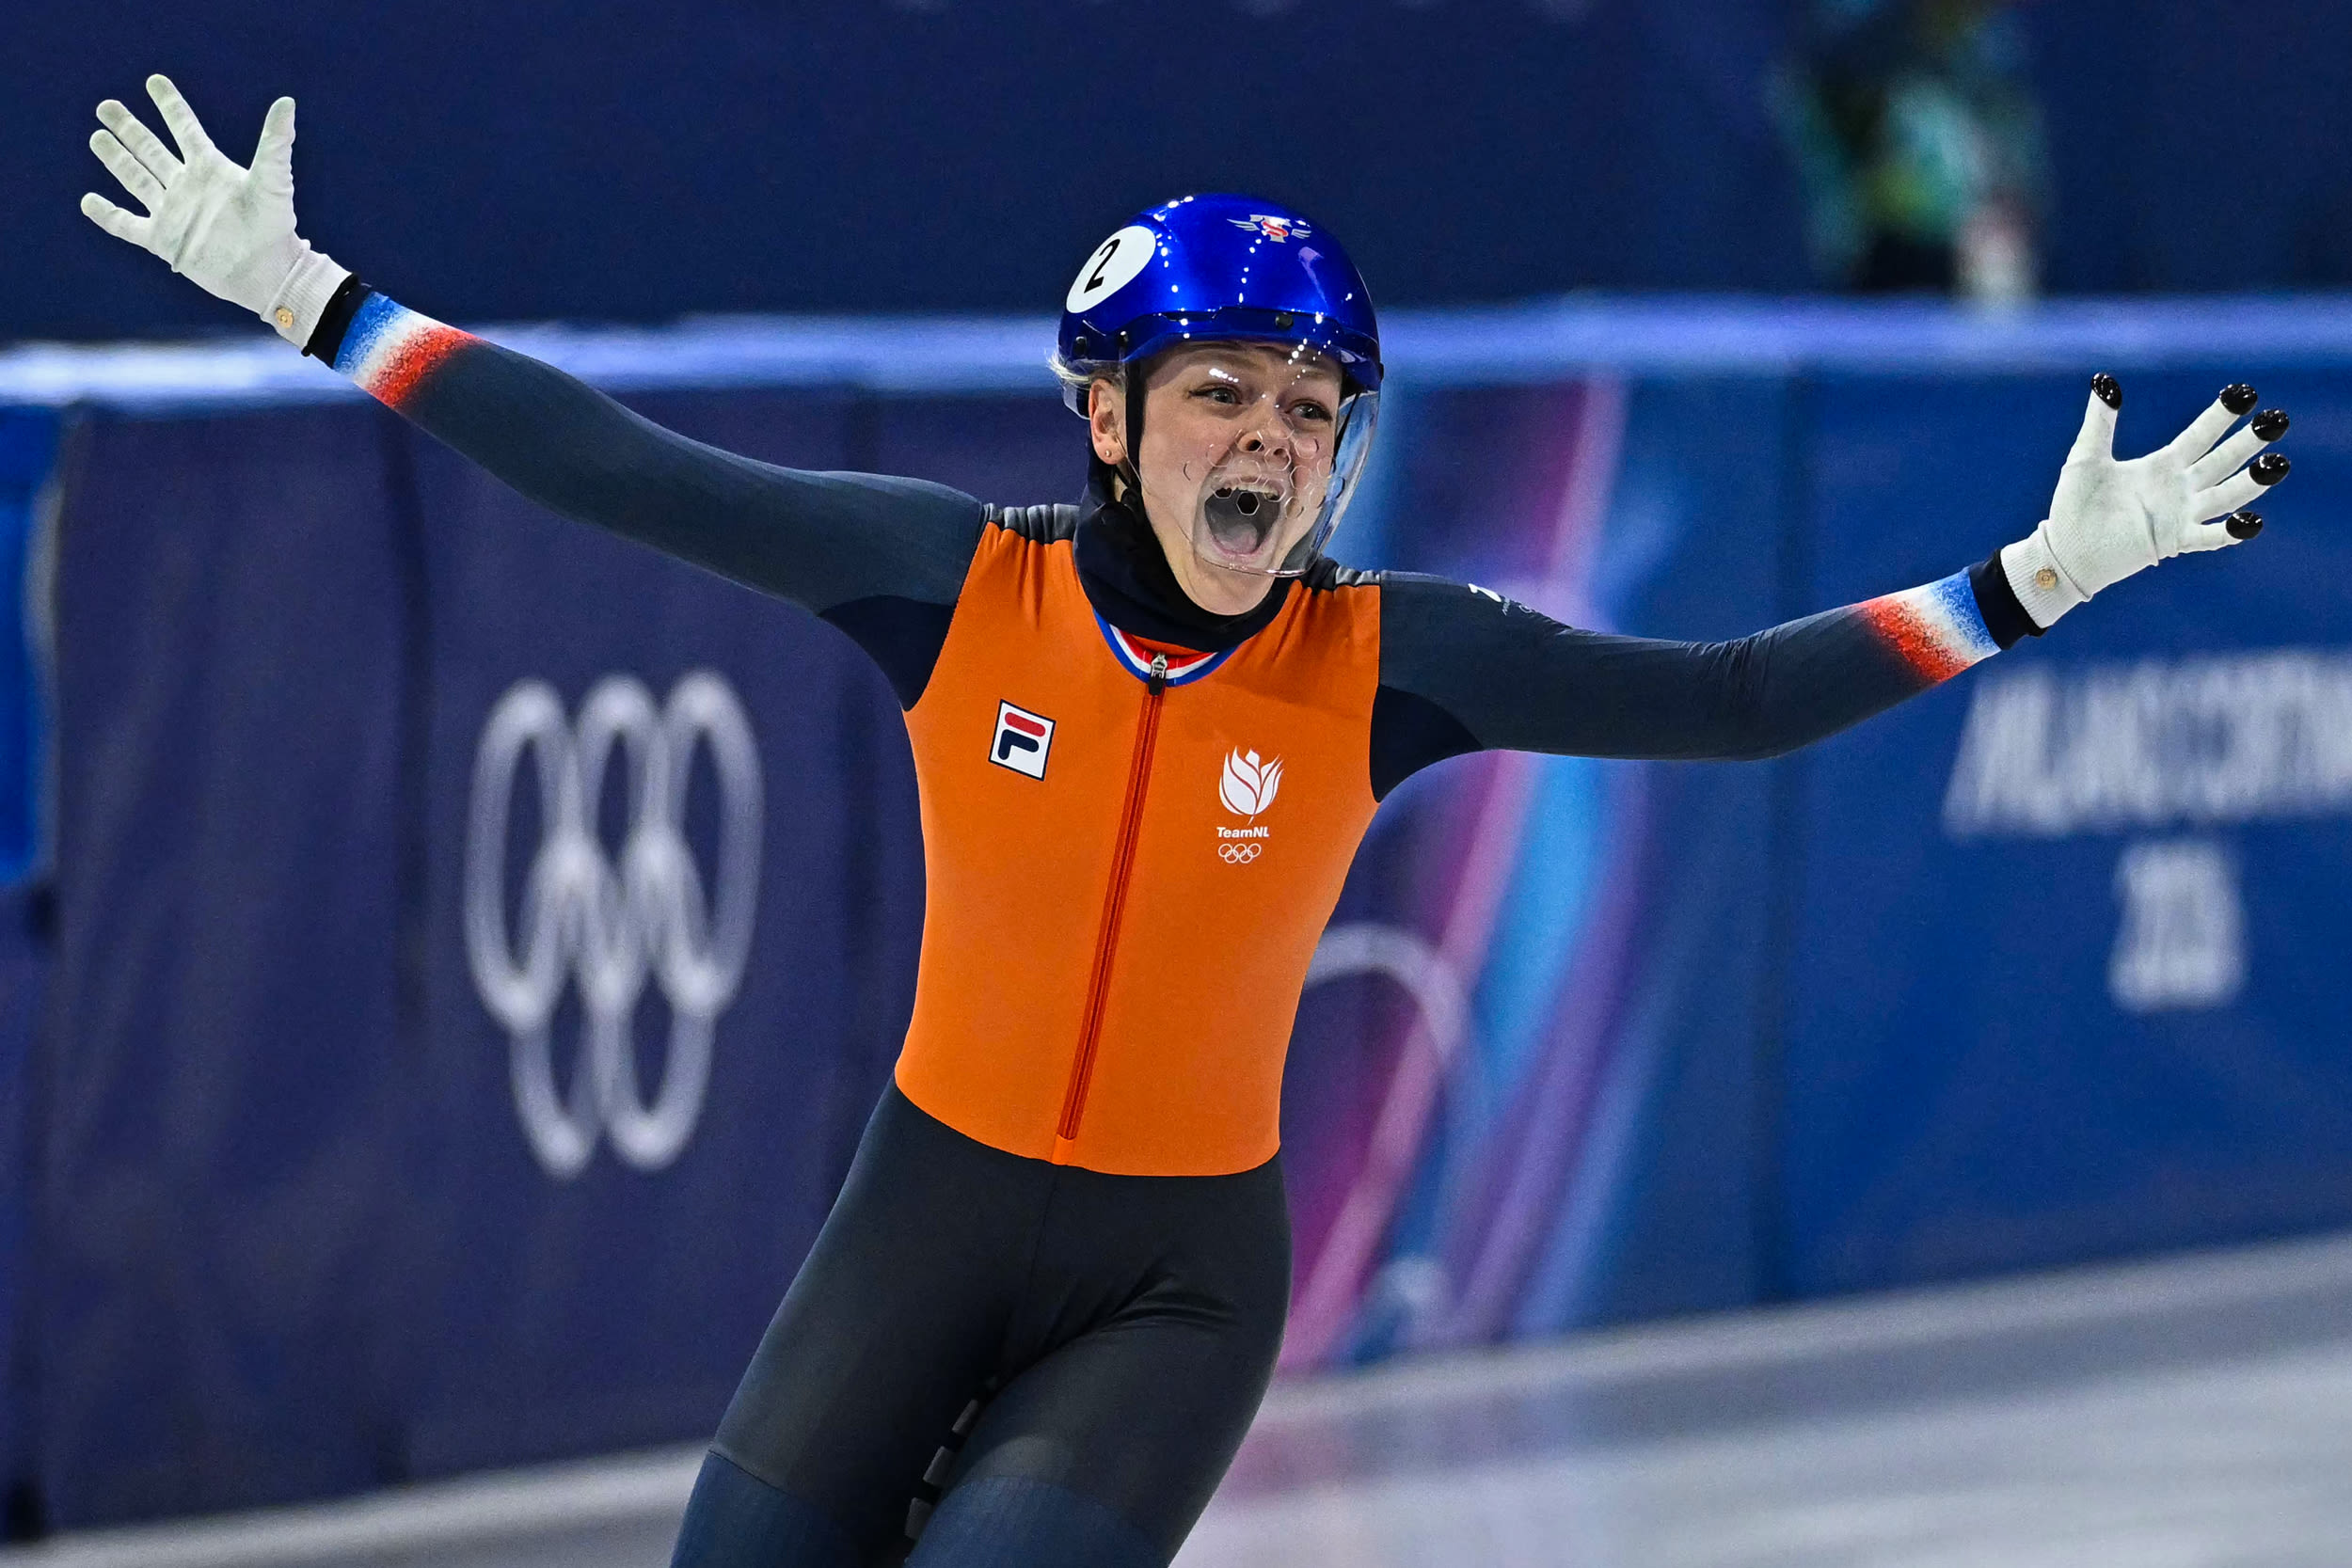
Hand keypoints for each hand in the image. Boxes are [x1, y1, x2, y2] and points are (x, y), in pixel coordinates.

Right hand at [81, 75, 347, 346]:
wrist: (267, 274)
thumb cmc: (274, 227)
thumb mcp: (273, 180)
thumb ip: (274, 142)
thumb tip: (286, 102)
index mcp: (210, 168)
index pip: (184, 128)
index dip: (169, 105)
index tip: (154, 81)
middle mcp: (187, 186)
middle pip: (151, 149)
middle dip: (128, 128)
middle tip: (106, 106)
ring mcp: (173, 213)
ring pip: (136, 179)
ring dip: (116, 159)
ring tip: (97, 137)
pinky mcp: (163, 241)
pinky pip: (127, 225)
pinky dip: (107, 214)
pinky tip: (88, 201)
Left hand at [2004, 375, 2288, 626]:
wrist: (2064, 549)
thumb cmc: (2074, 505)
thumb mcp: (2087, 456)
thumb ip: (2100, 422)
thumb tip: (2104, 382)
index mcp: (2163, 465)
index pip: (2201, 435)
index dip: (2222, 416)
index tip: (2245, 394)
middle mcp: (2179, 488)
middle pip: (2223, 461)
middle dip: (2249, 442)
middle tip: (2277, 421)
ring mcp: (2180, 515)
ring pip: (2227, 495)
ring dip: (2252, 482)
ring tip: (2277, 464)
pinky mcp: (2173, 542)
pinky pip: (2211, 537)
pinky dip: (2231, 531)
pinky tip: (2249, 520)